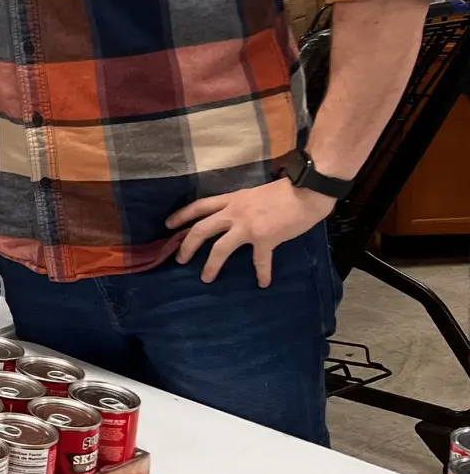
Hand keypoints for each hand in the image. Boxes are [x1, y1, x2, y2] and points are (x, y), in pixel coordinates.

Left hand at [166, 180, 334, 285]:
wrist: (306, 191)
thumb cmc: (284, 191)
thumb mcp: (254, 194)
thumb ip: (242, 205)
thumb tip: (239, 217)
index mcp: (232, 199)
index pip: (199, 206)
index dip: (182, 215)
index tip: (168, 225)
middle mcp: (234, 212)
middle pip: (201, 229)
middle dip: (187, 245)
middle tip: (180, 259)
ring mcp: (247, 226)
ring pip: (220, 248)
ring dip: (211, 265)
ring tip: (206, 278)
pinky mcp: (265, 239)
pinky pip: (260, 261)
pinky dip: (261, 273)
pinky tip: (263, 283)